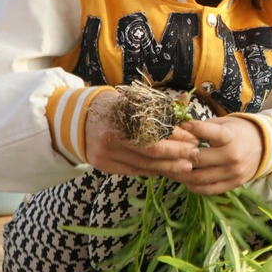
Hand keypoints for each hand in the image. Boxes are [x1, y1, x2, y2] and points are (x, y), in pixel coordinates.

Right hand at [83, 90, 200, 178]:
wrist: (76, 119)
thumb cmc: (110, 106)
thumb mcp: (130, 100)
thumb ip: (156, 107)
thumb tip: (185, 110)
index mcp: (118, 120)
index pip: (154, 135)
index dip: (176, 139)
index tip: (193, 139)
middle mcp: (110, 140)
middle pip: (151, 154)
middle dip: (176, 155)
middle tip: (195, 155)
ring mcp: (105, 156)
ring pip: (143, 167)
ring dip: (168, 167)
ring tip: (187, 166)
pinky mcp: (103, 166)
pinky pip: (134, 171)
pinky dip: (152, 170)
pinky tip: (166, 169)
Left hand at [178, 116, 262, 194]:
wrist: (263, 146)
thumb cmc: (238, 131)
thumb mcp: (224, 123)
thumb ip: (203, 127)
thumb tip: (179, 130)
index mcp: (231, 137)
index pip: (209, 133)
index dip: (192, 129)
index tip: (181, 127)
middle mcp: (233, 156)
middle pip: (198, 160)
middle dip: (179, 156)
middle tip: (166, 154)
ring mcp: (233, 172)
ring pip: (200, 178)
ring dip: (181, 175)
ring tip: (170, 169)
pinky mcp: (234, 184)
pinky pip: (208, 190)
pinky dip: (194, 186)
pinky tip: (185, 180)